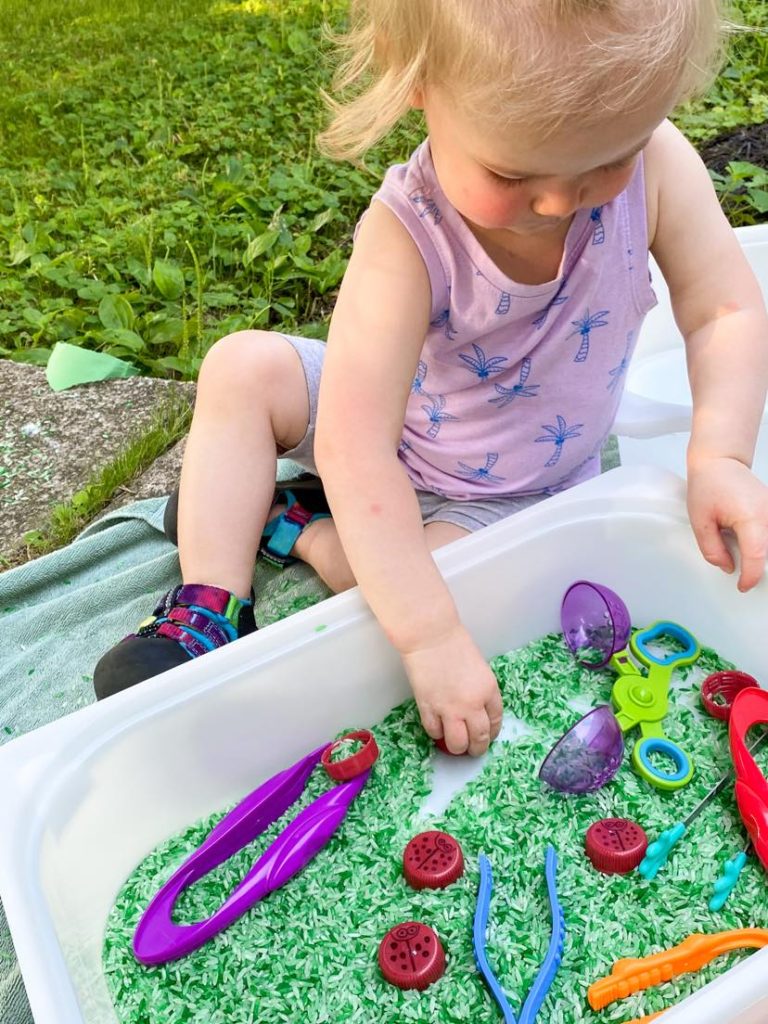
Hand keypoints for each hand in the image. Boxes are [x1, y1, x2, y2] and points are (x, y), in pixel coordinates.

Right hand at [399, 622, 503, 756]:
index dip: (492, 733)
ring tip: (455, 746)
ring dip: (458, 748)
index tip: (487, 736)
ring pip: (457, 743)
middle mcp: (472, 704)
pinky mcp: (429, 709)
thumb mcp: (479, 669)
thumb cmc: (455, 644)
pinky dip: (436, 733)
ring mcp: (450, 709)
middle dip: (477, 748)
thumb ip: (481, 690)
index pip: (496, 721)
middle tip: (473, 750)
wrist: (431, 637)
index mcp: (489, 691)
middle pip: (479, 738)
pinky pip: (434, 732)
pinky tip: (437, 728)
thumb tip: (476, 710)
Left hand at [687, 455, 767, 590]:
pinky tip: (748, 544)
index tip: (743, 586)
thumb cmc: (708, 484)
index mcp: (751, 517)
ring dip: (760, 554)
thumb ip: (712, 549)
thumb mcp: (700, 521)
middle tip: (742, 576)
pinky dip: (762, 543)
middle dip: (757, 567)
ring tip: (745, 558)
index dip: (751, 576)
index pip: (757, 556)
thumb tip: (728, 567)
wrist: (720, 461)